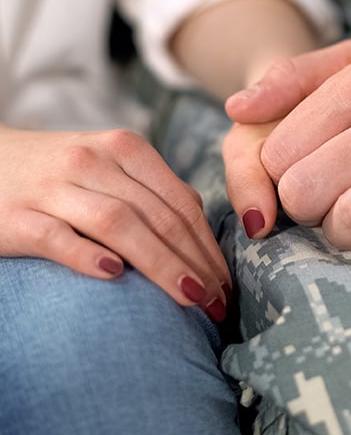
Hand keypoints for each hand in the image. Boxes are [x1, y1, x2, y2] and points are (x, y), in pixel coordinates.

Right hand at [0, 127, 230, 320]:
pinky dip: (87, 255)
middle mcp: (93, 161)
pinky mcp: (15, 216)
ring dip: (161, 264)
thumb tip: (204, 243)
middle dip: (196, 264)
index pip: (181, 203)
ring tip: (189, 298)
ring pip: (119, 224)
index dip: (209, 247)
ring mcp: (53, 187)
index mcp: (125, 149)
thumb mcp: (110, 169)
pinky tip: (114, 276)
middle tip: (217, 304)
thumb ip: (154, 195)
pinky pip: (57, 237)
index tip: (227, 285)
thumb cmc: (61, 175)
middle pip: (158, 216)